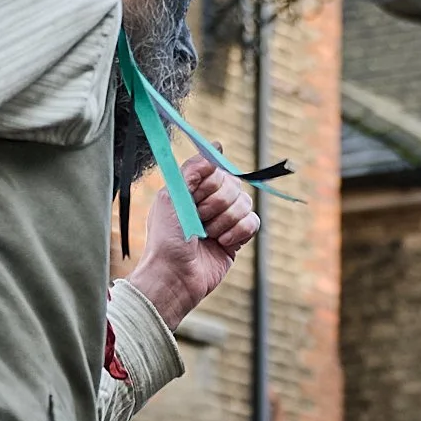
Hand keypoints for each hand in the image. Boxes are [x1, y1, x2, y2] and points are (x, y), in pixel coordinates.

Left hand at [127, 156, 258, 331]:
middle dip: (217, 205)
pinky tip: (223, 243)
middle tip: (199, 221)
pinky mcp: (236, 239)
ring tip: (209, 236)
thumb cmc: (167, 238)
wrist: (174, 275)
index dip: (210, 186)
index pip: (218, 171)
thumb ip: (193, 169)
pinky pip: (253, 223)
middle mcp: (210, 202)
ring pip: (245, 204)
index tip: (194, 200)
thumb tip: (217, 145)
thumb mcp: (172, 196)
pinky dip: (239, 232)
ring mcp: (224, 220)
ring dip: (226, 220)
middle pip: (234, 186)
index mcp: (193, 189)